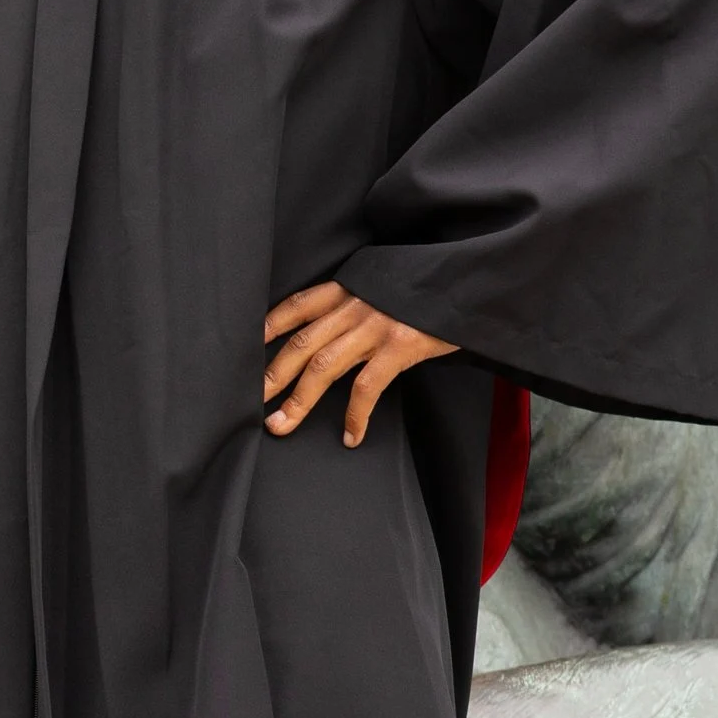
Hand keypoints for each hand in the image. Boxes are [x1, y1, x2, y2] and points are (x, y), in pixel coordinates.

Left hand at [263, 281, 454, 445]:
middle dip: (272, 375)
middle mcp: (353, 306)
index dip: (270, 325)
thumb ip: (358, 304)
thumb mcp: (384, 286)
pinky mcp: (399, 347)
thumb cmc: (425, 290)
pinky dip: (355, 416)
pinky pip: (366, 387)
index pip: (297, 306)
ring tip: (281, 425)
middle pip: (300, 344)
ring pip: (322, 368)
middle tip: (251, 400)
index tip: (250, 346)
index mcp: (348, 289)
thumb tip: (337, 330)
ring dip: (298, 401)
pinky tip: (350, 436)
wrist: (468, 281)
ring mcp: (374, 326)